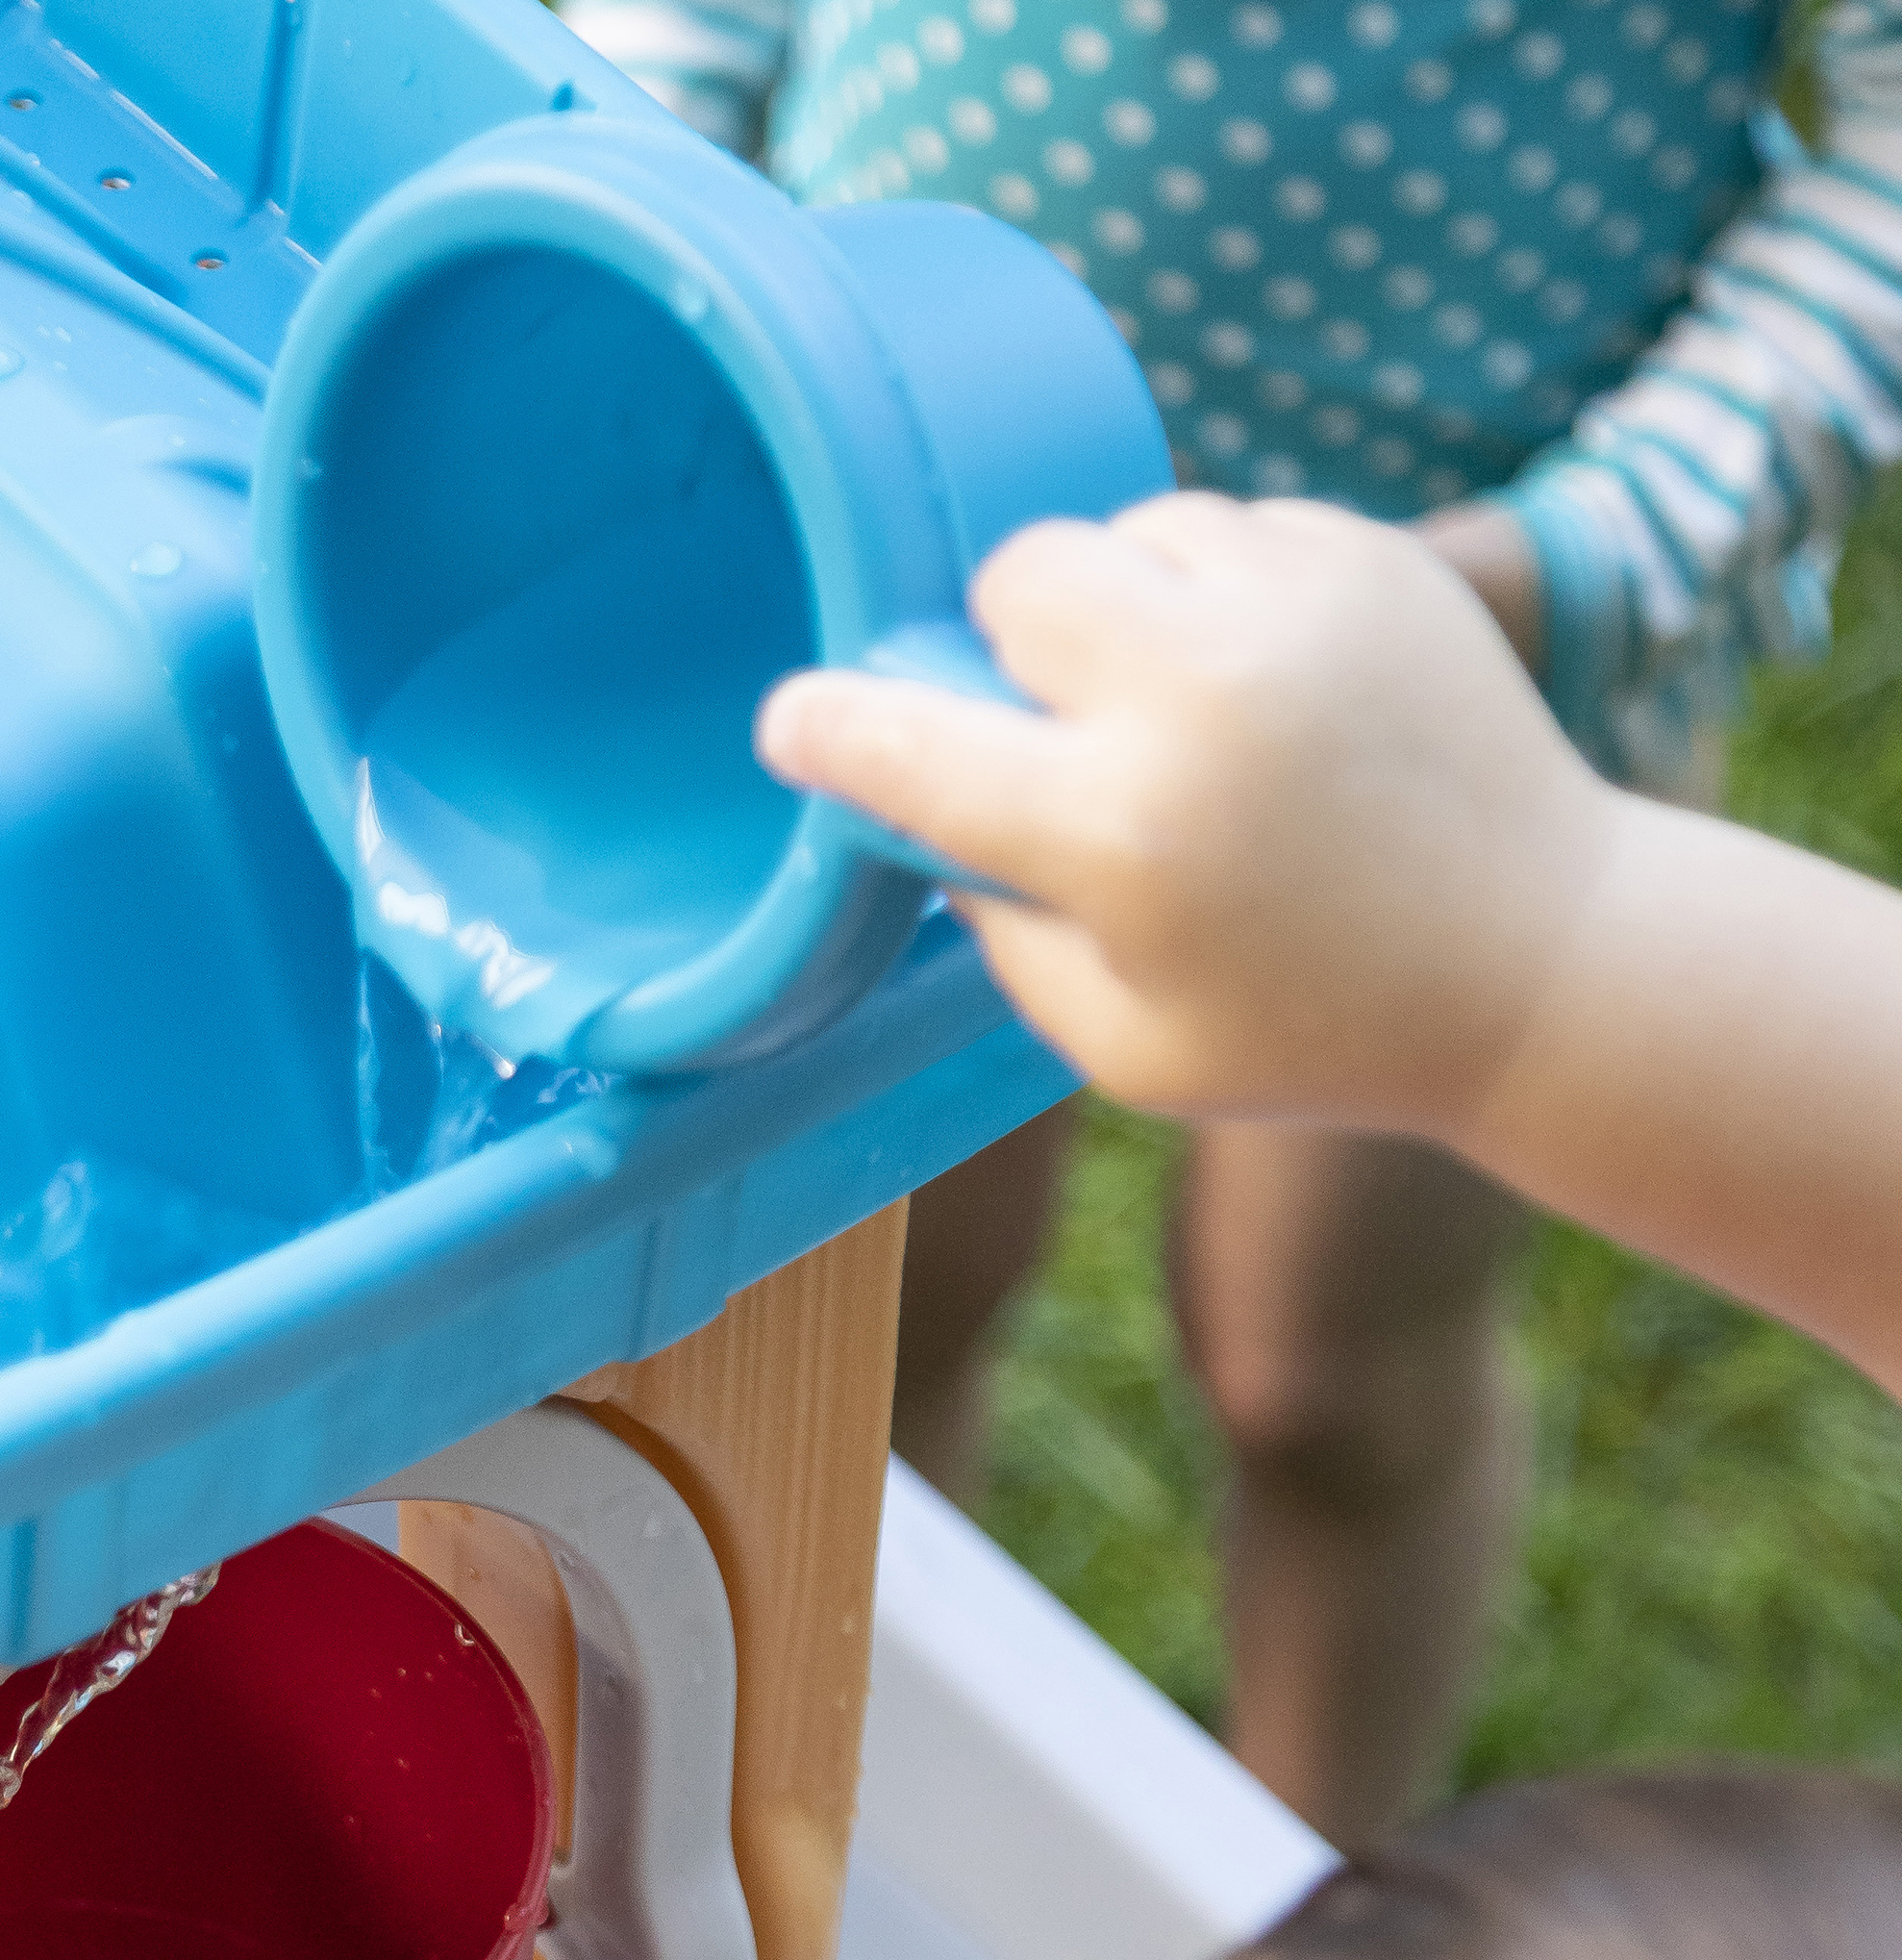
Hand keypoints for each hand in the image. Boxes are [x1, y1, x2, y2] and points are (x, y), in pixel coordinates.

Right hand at [755, 493, 1625, 1144]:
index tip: (798, 720)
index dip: (832, 729)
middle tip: (1056, 725)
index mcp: (1123, 836)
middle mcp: (1199, 696)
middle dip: (1008, 646)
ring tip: (1177, 705)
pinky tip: (1261, 686)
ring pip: (1124, 532)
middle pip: (1017, 578)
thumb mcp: (1120, 1046)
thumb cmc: (1314, 1031)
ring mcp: (1298, 607)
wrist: (1547, 959)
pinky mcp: (1372, 559)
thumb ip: (1002, 931)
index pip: (914, 747)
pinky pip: (1227, 528)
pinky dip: (1216, 596)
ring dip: (1118, 608)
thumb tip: (932, 819)